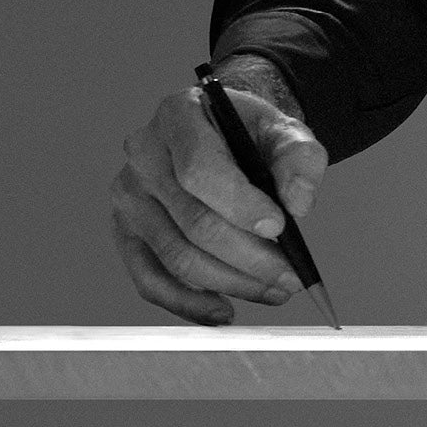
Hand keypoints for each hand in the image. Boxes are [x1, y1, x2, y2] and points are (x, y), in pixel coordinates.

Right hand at [110, 62, 327, 324]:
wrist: (223, 134)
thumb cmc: (251, 133)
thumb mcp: (284, 129)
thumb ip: (299, 159)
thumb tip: (299, 204)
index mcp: (178, 116)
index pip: (199, 169)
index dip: (239, 204)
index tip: (280, 228)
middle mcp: (143, 155)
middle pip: (192, 222)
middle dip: (249, 257)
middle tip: (291, 277)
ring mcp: (129, 197)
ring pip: (177, 257)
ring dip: (231, 283)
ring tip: (274, 290)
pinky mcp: (127, 234)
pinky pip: (151, 280)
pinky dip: (189, 304)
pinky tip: (225, 310)